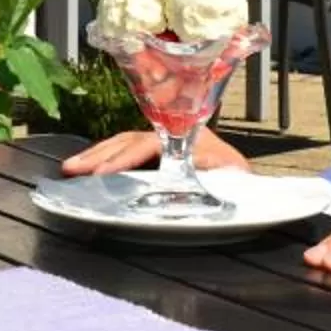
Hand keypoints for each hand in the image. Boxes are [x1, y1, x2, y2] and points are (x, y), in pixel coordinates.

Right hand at [60, 129, 250, 177]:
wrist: (259, 191)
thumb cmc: (247, 189)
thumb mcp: (235, 183)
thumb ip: (214, 178)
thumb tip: (188, 183)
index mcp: (197, 144)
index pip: (152, 144)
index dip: (125, 157)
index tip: (102, 174)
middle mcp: (179, 139)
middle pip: (132, 139)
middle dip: (99, 155)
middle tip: (71, 169)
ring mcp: (169, 146)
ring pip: (127, 143)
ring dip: (98, 155)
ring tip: (70, 168)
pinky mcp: (163, 155)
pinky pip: (130, 152)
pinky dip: (107, 159)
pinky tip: (89, 168)